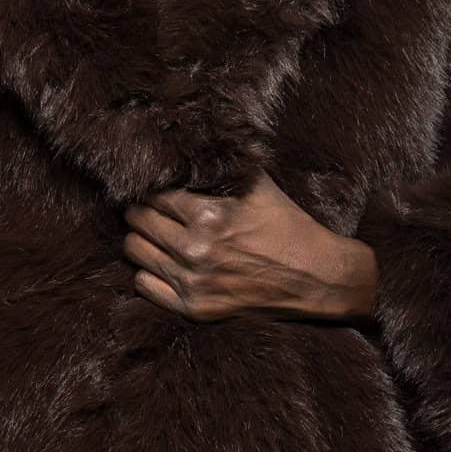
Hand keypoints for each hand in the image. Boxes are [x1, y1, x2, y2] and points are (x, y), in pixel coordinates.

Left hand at [124, 181, 378, 322]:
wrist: (315, 277)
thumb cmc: (287, 225)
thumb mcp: (258, 184)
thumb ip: (222, 165)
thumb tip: (189, 143)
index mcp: (209, 214)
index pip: (153, 193)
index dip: (152, 187)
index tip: (154, 187)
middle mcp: (196, 249)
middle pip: (138, 220)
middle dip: (141, 210)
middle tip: (151, 208)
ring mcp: (193, 281)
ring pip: (135, 251)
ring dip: (141, 238)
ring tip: (155, 233)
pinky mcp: (194, 307)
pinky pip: (143, 286)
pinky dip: (147, 271)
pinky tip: (162, 262)